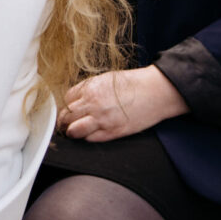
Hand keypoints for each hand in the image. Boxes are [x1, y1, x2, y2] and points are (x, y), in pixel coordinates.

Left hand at [58, 66, 189, 141]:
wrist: (155, 92)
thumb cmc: (133, 84)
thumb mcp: (105, 80)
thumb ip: (88, 90)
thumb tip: (74, 101)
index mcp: (90, 88)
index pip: (66, 100)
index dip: (67, 106)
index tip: (70, 110)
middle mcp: (92, 104)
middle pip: (65, 116)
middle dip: (65, 120)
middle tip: (68, 123)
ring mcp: (102, 119)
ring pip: (73, 130)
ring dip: (73, 131)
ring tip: (77, 130)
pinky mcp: (113, 132)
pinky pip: (90, 139)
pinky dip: (88, 137)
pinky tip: (93, 133)